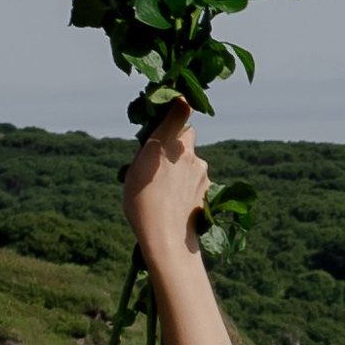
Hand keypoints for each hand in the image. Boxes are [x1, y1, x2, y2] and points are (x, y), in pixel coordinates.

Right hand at [123, 110, 208, 263]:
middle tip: (162, 161)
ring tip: (167, 189)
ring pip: (193, 160)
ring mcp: (201, 169)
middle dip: (178, 143)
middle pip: (187, 137)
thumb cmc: (141, 204)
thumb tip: (157, 141)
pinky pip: (199, 178)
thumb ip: (149, 149)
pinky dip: (191, 185)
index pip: (182, 109)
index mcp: (164, 142)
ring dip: (184, 168)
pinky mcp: (209, 186)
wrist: (166, 237)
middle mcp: (187, 151)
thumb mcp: (134, 171)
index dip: (179, 107)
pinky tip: (178, 200)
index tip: (174, 108)